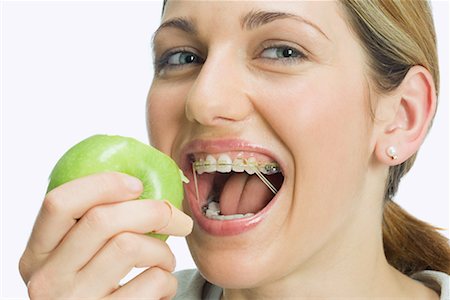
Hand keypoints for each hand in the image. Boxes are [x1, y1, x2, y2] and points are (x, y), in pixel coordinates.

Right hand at [19, 172, 192, 298]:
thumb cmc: (95, 286)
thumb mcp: (74, 260)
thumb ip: (87, 228)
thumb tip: (138, 184)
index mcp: (36, 255)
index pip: (58, 203)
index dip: (103, 184)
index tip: (137, 184)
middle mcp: (48, 280)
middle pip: (102, 220)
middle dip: (152, 210)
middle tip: (177, 218)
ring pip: (130, 246)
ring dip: (162, 250)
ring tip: (164, 260)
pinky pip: (152, 281)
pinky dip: (167, 278)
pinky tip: (161, 284)